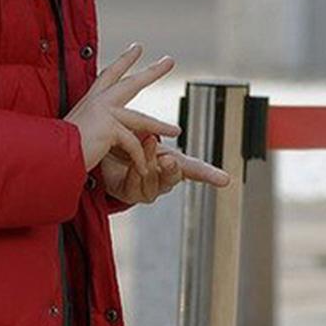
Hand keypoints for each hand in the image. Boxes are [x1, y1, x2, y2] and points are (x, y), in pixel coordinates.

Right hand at [65, 44, 179, 174]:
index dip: (124, 61)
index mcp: (90, 100)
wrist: (47, 155)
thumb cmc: (57, 147)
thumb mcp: (76, 132)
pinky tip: (144, 170)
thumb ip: (91, 127)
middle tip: (170, 60)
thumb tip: (98, 132)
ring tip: (177, 130)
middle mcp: (97, 101)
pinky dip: (139, 159)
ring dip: (161, 125)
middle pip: (131, 82)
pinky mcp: (110, 127)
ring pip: (141, 119)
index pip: (109, 74)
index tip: (136, 48)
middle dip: (152, 71)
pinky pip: (133, 144)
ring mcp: (104, 112)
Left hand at [100, 134, 230, 205]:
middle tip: (167, 159)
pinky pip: (137, 187)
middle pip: (175, 177)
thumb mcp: (141, 131)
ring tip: (145, 144)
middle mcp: (162, 177)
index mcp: (172, 161)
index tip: (225, 180)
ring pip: (155, 182)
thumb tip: (157, 133)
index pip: (195, 169)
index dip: (210, 175)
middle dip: (172, 169)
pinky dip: (134, 173)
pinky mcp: (131, 195)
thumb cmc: (124, 140)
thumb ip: (151, 132)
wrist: (99, 150)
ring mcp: (148, 188)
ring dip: (150, 163)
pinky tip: (130, 162)